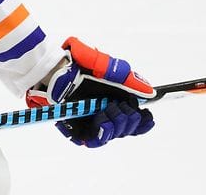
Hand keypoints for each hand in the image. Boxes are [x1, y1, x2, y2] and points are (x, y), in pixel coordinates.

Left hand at [26, 37, 155, 147]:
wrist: (55, 69)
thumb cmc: (78, 64)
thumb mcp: (108, 68)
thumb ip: (130, 80)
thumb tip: (150, 92)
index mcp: (112, 100)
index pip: (133, 119)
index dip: (142, 122)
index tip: (147, 116)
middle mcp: (103, 113)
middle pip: (126, 129)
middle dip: (129, 120)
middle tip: (122, 107)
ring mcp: (90, 122)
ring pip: (112, 135)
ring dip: (117, 125)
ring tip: (109, 109)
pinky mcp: (76, 130)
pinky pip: (94, 141)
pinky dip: (103, 134)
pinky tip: (103, 121)